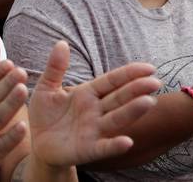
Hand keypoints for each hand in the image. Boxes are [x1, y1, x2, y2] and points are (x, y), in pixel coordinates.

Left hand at [29, 41, 159, 166]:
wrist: (37, 143)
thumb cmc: (45, 114)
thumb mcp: (46, 88)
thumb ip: (56, 68)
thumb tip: (62, 43)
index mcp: (87, 93)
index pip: (112, 81)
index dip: (129, 74)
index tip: (149, 68)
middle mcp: (96, 111)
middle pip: (119, 98)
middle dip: (137, 90)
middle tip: (155, 82)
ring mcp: (94, 130)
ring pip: (117, 119)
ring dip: (132, 111)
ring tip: (149, 102)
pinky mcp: (88, 149)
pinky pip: (104, 147)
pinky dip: (115, 144)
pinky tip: (127, 141)